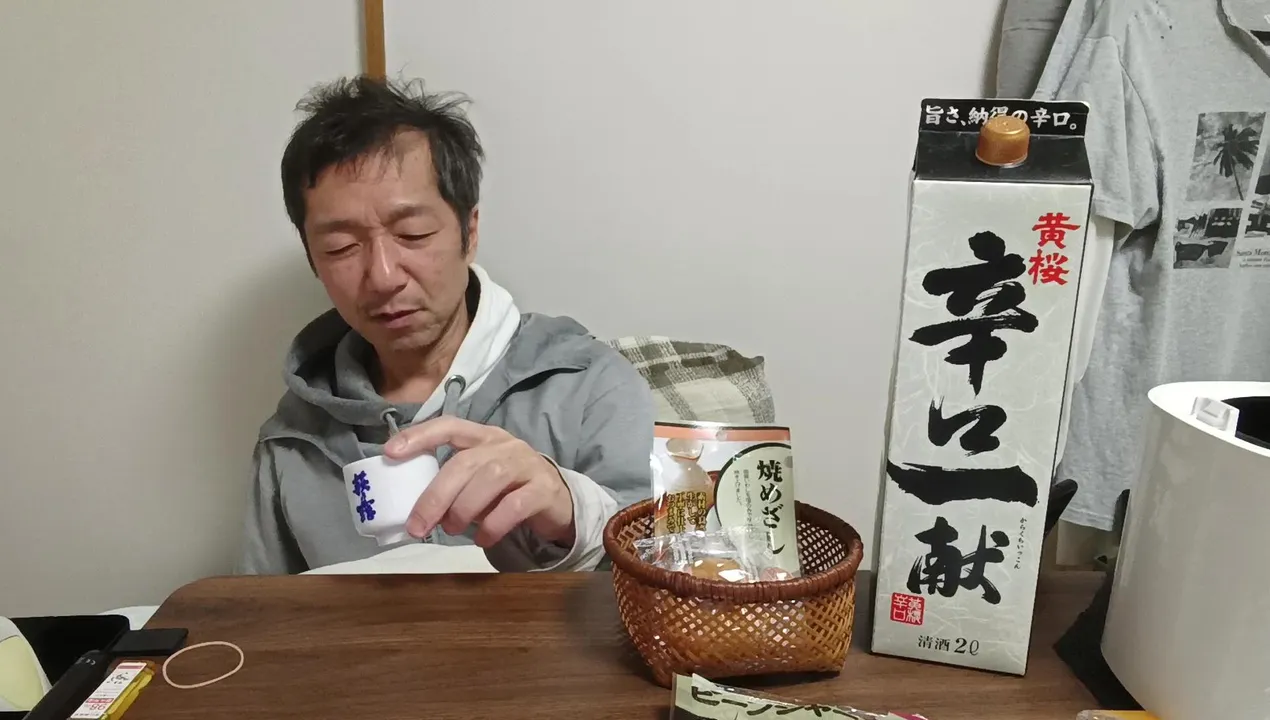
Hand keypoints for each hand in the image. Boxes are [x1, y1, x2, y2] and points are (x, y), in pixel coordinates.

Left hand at [383, 417, 575, 547]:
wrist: (559, 502)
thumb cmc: (509, 490)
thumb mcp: (479, 480)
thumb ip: (453, 487)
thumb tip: (415, 513)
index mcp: (483, 437)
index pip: (449, 426)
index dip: (419, 436)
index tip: (390, 453)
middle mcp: (504, 445)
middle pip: (465, 462)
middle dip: (436, 495)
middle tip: (418, 525)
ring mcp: (527, 464)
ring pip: (490, 479)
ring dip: (463, 508)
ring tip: (451, 530)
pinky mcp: (544, 489)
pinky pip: (515, 505)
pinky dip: (493, 524)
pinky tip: (482, 539)